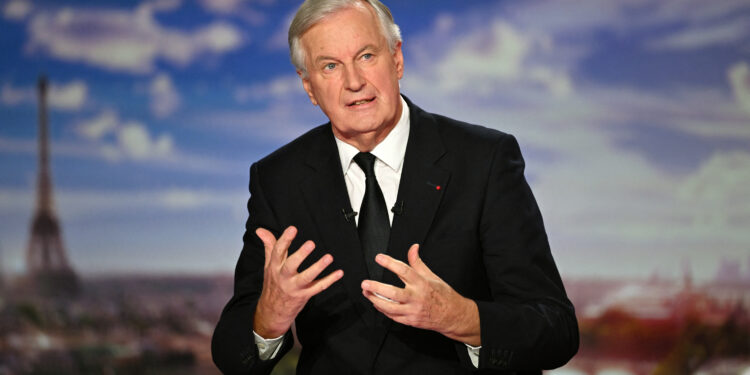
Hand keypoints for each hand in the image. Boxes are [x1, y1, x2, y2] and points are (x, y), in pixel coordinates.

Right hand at [254, 226, 342, 337]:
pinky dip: (329, 280)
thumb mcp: (268, 265)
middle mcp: (283, 277)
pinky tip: (339, 273)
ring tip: (329, 257)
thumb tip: (260, 230)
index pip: (278, 251)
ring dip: (318, 267)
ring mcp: (294, 287)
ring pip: (306, 277)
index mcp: (275, 267)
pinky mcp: (304, 295)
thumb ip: (268, 246)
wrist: (272, 311)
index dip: (285, 239)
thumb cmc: (273, 283)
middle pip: (291, 265)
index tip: (292, 228)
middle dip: (301, 254)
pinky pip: (318, 288)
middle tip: (311, 243)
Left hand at [361, 244, 480, 345]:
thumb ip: (417, 262)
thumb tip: (413, 247)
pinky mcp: (411, 321)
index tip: (379, 257)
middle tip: (365, 283)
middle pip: (394, 293)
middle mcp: (417, 297)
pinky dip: (383, 309)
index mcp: (422, 283)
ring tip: (366, 293)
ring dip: (375, 300)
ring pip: (390, 308)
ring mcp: (413, 311)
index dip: (390, 263)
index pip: (404, 271)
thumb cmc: (443, 294)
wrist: (453, 315)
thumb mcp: (432, 275)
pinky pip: (393, 316)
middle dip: (377, 288)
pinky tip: (376, 303)